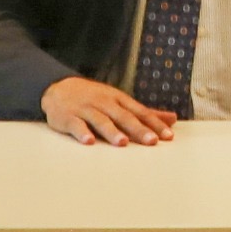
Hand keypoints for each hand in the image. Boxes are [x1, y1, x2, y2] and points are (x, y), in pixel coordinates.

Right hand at [39, 78, 177, 146]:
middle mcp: (104, 103)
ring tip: (122, 143)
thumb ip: (145, 113)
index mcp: (119, 100)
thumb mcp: (120, 102)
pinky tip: (89, 141)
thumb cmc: (95, 99)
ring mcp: (86, 109)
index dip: (154, 124)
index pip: (140, 112)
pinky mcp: (68, 117)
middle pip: (123, 117)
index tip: (167, 136)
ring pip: (101, 120)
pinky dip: (82, 132)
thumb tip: (172, 119)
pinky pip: (76, 125)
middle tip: (151, 141)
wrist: (58, 88)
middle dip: (138, 129)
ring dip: (112, 132)